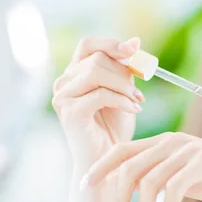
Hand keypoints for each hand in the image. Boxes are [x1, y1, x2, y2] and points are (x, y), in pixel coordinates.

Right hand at [52, 36, 144, 172]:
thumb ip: (126, 68)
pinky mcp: (70, 112)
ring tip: (137, 101)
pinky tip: (134, 109)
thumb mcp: (123, 91)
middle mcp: (64, 82)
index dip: (111, 43)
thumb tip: (135, 41)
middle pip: (96, 58)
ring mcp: (63, 97)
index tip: (134, 50)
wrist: (107, 160)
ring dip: (123, 86)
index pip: (88, 44)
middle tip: (139, 92)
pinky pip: (100, 94)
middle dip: (124, 73)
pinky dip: (122, 100)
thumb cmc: (114, 127)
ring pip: (96, 72)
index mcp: (74, 73)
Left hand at [82, 132, 201, 201]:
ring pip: (149, 179)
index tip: (85, 185)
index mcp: (161, 142)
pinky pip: (174, 186)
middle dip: (117, 197)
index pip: (121, 150)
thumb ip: (154, 177)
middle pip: (129, 167)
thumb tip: (124, 192)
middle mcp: (171, 141)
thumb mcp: (178, 176)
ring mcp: (187, 149)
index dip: (100, 167)